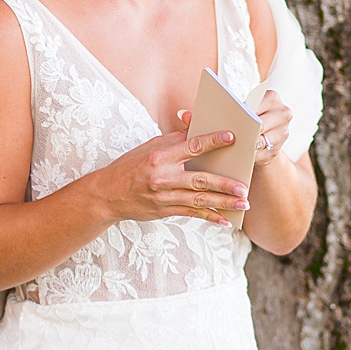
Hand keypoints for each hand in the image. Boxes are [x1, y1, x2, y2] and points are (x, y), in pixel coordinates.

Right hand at [88, 125, 248, 225]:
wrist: (106, 194)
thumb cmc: (129, 167)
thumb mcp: (147, 148)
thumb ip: (173, 141)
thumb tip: (196, 129)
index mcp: (159, 156)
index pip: (191, 146)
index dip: (213, 141)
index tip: (232, 137)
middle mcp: (162, 176)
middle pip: (200, 179)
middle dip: (225, 184)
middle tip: (244, 187)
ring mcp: (163, 196)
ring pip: (199, 200)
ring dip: (223, 202)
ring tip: (243, 203)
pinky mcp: (164, 210)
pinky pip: (191, 214)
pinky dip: (209, 217)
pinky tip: (225, 220)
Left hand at [176, 90, 292, 163]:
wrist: (259, 139)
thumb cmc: (237, 122)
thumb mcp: (227, 113)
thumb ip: (206, 112)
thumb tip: (182, 114)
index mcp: (270, 97)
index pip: (257, 103)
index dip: (243, 111)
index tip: (229, 116)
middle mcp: (283, 113)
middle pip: (262, 123)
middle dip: (245, 130)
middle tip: (229, 136)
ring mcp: (284, 132)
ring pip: (264, 141)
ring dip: (247, 146)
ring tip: (231, 150)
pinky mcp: (278, 151)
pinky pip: (263, 155)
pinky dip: (250, 157)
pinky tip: (237, 161)